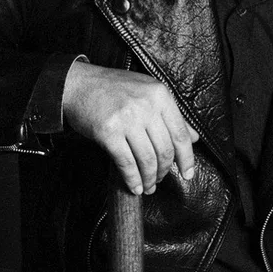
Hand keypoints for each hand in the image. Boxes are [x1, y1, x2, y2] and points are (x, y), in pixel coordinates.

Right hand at [62, 60, 198, 194]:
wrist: (77, 85)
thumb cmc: (113, 89)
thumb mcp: (147, 94)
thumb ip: (171, 115)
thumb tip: (194, 138)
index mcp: (160, 95)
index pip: (180, 134)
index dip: (186, 159)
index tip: (188, 174)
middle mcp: (146, 105)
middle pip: (165, 150)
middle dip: (165, 171)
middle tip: (161, 180)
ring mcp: (127, 118)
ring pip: (147, 159)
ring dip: (150, 178)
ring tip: (148, 186)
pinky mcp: (108, 132)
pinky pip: (127, 163)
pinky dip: (133, 179)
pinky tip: (135, 186)